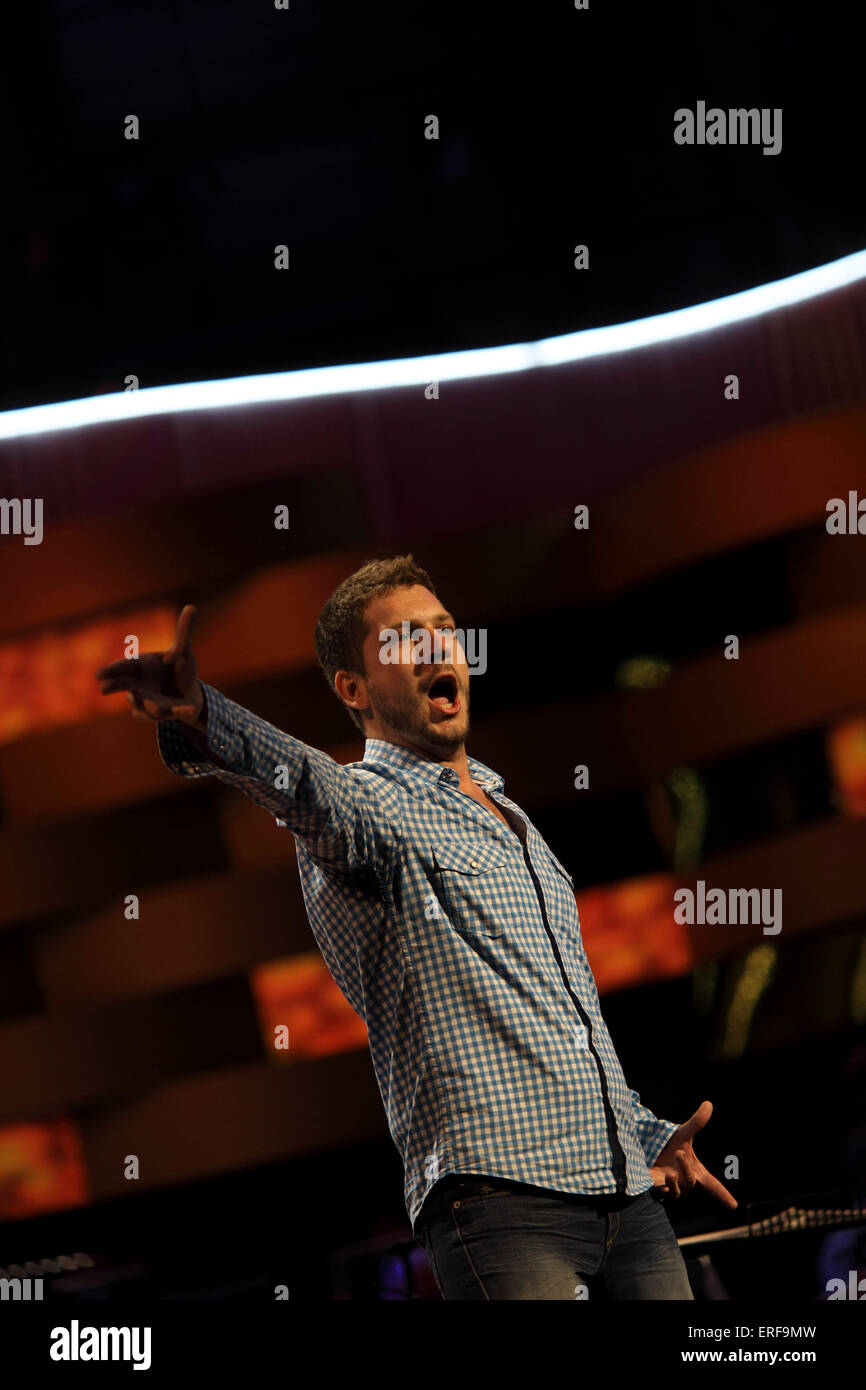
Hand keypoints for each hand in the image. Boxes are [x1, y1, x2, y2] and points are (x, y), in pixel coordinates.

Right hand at [95, 604, 203, 725]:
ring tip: (150, 703)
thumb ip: (184, 631)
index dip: (112, 670)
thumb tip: (192, 607)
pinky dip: (171, 714)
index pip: (124, 666)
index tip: (98, 674)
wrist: (189, 692)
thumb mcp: (183, 651)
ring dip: (144, 704)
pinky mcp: (161, 714)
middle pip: (123, 685)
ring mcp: (148, 701)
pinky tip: (186, 711)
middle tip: (103, 689)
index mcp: (143, 666)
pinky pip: (160, 716)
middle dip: (114, 686)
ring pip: (141, 704)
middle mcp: (140, 684)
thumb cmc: (179, 669)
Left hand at [650, 1100, 736, 1208]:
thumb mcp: (683, 1134)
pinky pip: (666, 1195)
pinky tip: (661, 1179)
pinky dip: (665, 1188)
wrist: (646, 1149)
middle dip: (686, 1168)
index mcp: (695, 1170)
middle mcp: (685, 1182)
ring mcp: (673, 1188)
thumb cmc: (669, 1145)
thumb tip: (708, 1103)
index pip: (712, 1185)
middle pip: (691, 1182)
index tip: (734, 1206)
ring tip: (669, 1172)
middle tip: (679, 1152)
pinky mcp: (660, 1190)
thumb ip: (696, 1122)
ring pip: (679, 1191)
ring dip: (675, 1181)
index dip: (723, 1194)